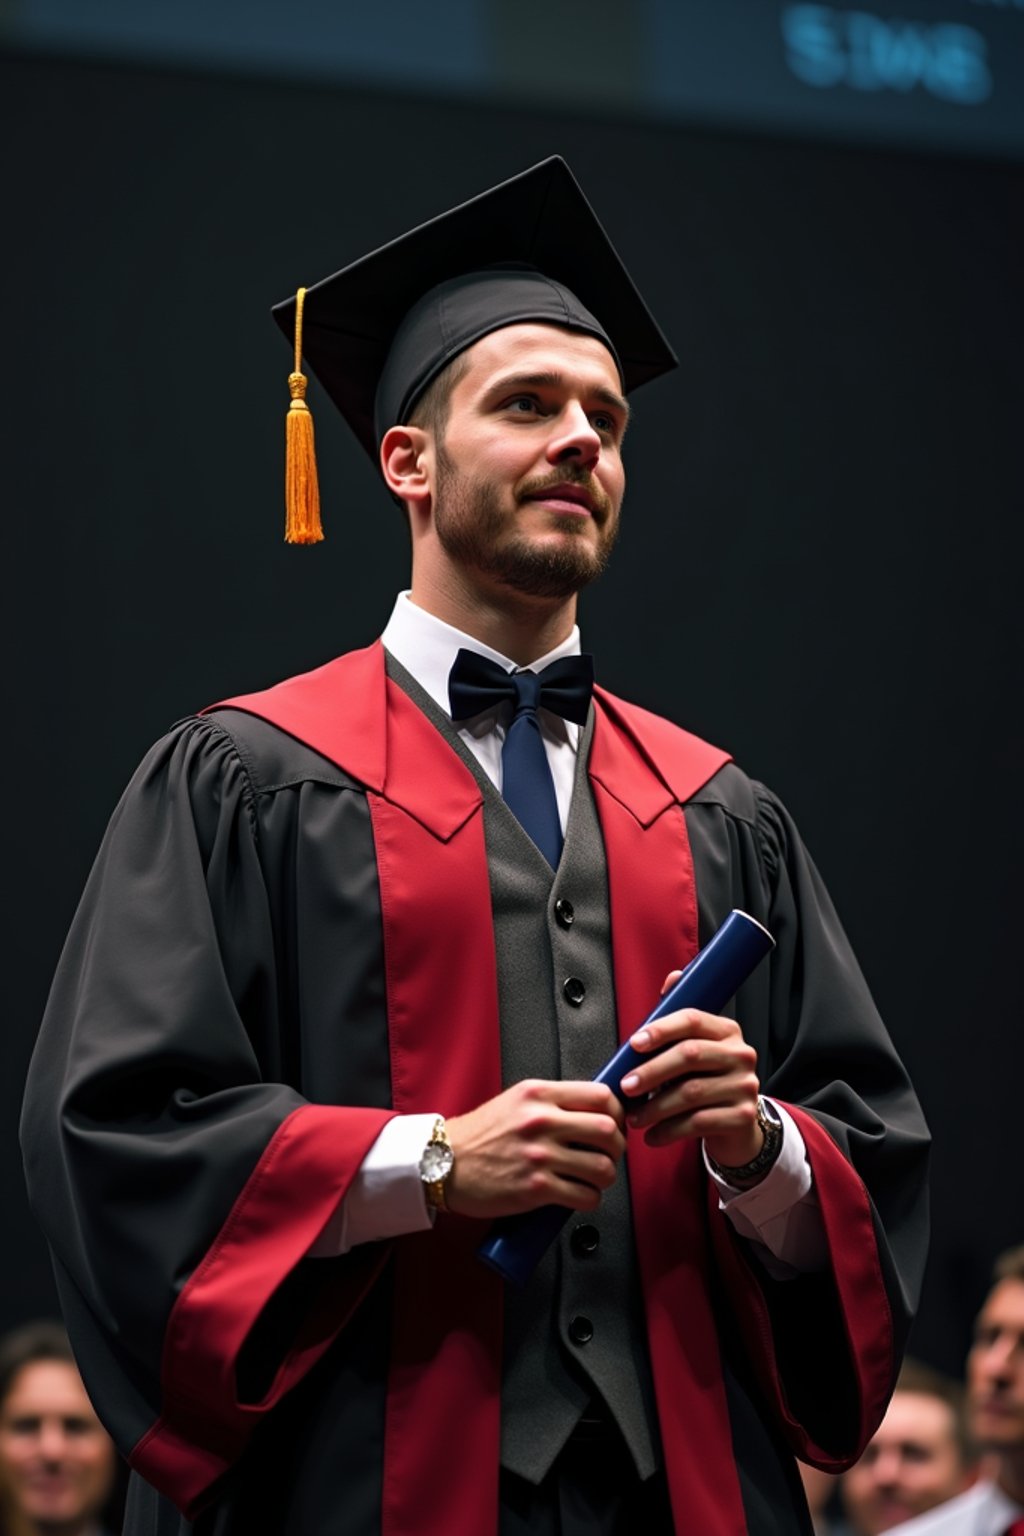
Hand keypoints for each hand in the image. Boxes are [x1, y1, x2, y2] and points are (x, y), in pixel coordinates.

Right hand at [444, 1079, 625, 1219]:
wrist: (443, 1163)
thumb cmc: (479, 1135)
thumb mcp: (516, 1101)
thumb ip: (552, 1102)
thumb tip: (592, 1111)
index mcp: (538, 1094)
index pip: (601, 1095)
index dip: (617, 1112)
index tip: (615, 1123)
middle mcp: (541, 1121)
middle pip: (608, 1130)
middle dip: (617, 1147)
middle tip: (608, 1154)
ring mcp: (539, 1156)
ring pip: (602, 1167)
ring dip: (606, 1177)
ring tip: (594, 1178)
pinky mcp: (536, 1189)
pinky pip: (585, 1196)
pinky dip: (590, 1199)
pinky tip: (579, 1195)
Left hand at [620, 970, 761, 1166]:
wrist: (736, 1124)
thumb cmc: (705, 1080)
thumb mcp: (694, 1047)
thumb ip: (678, 1019)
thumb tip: (673, 978)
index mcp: (726, 1030)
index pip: (692, 1020)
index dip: (660, 1029)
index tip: (633, 1044)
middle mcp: (740, 1054)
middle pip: (689, 1055)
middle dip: (651, 1071)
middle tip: (626, 1086)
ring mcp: (745, 1085)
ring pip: (691, 1093)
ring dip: (654, 1107)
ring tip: (634, 1117)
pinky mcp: (743, 1116)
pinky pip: (698, 1122)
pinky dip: (669, 1130)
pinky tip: (652, 1135)